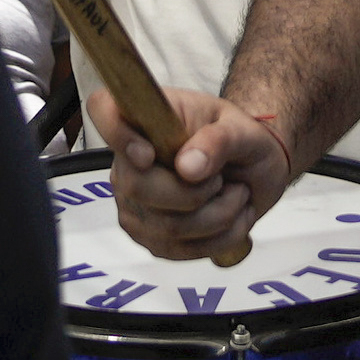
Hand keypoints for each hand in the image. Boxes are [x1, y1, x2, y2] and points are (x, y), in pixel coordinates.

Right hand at [100, 81, 293, 260]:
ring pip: (166, 226)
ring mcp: (133, 201)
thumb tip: (187, 168)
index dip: (116, 133)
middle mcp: (128, 159)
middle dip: (196, 192)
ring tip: (236, 194)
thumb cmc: (242, 141)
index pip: (103, 109)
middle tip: (224, 179)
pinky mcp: (148, 235)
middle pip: (135, 186)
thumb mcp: (243, 130)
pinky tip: (232, 215)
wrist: (256, 171)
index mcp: (145, 116)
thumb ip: (219, 140)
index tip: (149, 154)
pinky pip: (179, 250)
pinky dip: (220, 237)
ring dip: (218, 215)